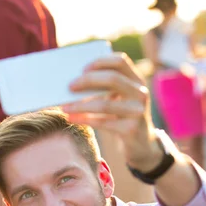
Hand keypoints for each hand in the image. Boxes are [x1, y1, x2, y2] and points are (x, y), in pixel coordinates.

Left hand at [61, 53, 162, 171]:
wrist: (141, 143)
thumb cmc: (122, 116)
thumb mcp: (118, 98)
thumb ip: (104, 87)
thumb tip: (73, 82)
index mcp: (137, 80)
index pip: (120, 61)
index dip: (100, 62)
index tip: (82, 69)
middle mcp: (141, 93)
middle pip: (113, 79)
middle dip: (87, 81)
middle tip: (69, 87)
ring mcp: (138, 112)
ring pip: (105, 104)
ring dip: (81, 105)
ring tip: (64, 107)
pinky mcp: (131, 130)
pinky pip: (103, 123)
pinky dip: (84, 120)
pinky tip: (72, 118)